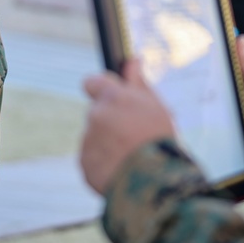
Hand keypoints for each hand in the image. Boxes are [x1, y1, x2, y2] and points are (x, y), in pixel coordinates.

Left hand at [80, 60, 176, 194]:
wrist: (153, 182)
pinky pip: (92, 158)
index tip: (114, 98)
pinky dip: (104, 162)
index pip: (92, 81)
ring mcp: (87, 141)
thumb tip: (133, 60)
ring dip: (107, 142)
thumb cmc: (159, 139)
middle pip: (97, 112)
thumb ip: (139, 84)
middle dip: (110, 120)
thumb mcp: (155, 107)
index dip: (102, 89)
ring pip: (95, 136)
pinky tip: (123, 169)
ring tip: (131, 156)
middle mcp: (94, 116)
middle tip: (134, 135)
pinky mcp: (84, 164)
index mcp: (112, 97)